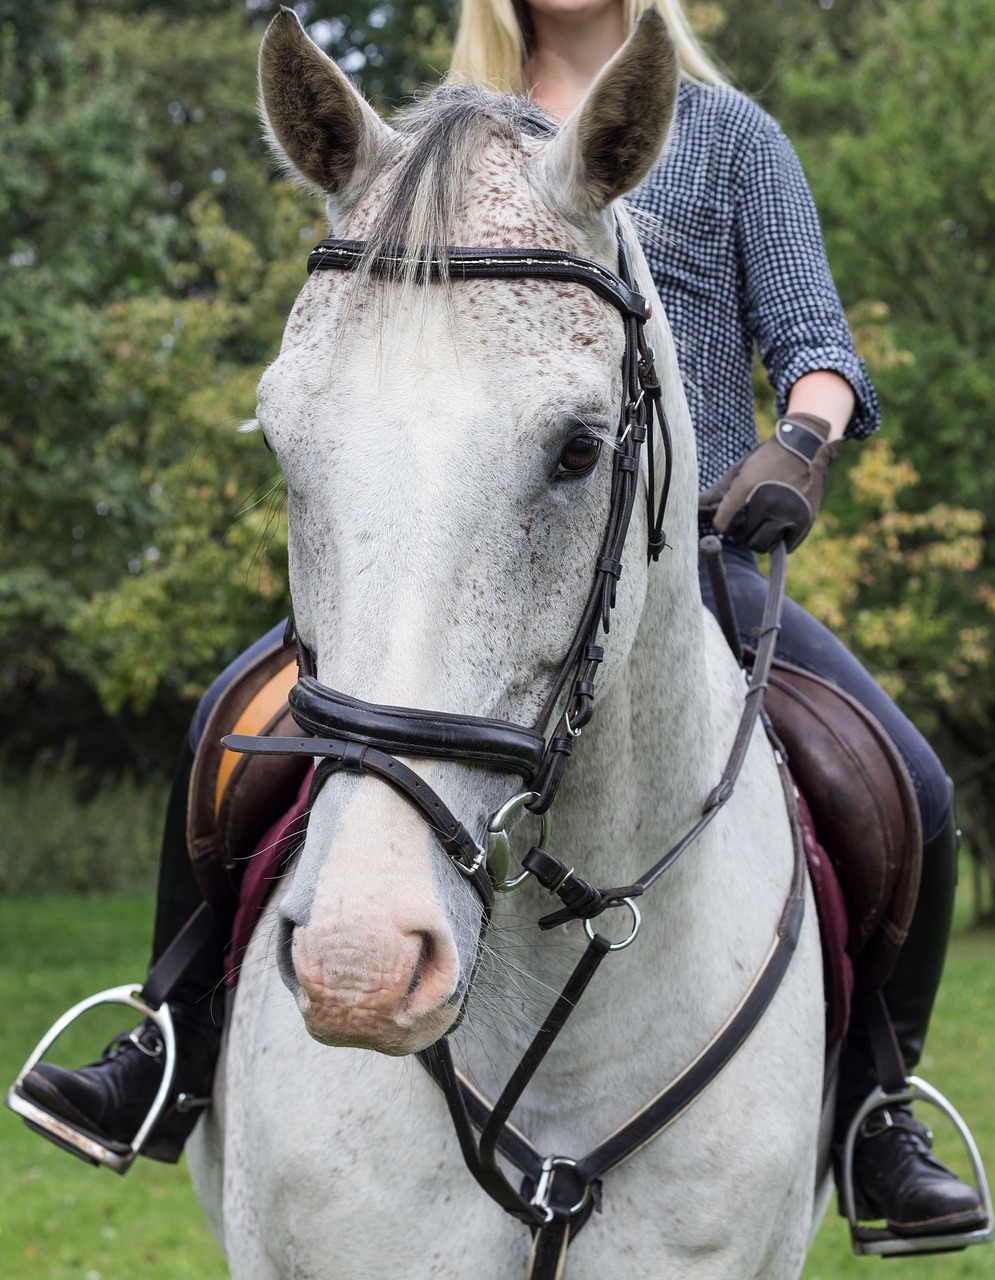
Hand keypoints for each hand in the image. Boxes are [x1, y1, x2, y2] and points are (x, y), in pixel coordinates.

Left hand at [698, 413, 839, 552]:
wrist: (804, 445)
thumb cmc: (767, 459)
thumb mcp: (740, 471)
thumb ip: (718, 493)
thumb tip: (694, 508)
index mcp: (746, 489)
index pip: (722, 525)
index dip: (722, 524)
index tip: (726, 520)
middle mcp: (767, 503)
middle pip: (743, 539)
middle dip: (742, 533)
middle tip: (748, 521)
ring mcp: (788, 513)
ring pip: (763, 545)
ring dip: (759, 538)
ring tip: (763, 524)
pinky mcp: (805, 520)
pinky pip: (785, 547)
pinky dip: (780, 541)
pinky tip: (778, 527)